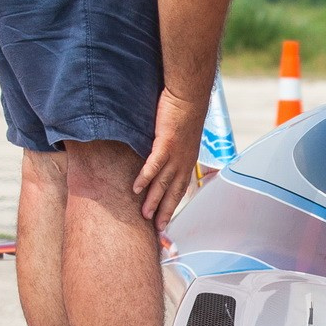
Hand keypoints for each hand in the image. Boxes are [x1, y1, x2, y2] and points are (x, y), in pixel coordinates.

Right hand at [134, 87, 207, 226]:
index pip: (180, 189)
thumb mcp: (181, 135)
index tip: (166, 222)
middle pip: (173, 192)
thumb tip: (164, 156)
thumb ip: (172, 149)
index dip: (173, 206)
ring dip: (153, 200)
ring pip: (163, 182)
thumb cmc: (184, 112)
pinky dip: (145, 177)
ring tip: (144, 215)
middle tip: (156, 228)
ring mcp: (175, 154)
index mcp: (188, 161)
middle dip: (164, 211)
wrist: (189, 96)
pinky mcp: (166, 143)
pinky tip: (136, 189)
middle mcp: (184, 161)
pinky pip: (154, 164)